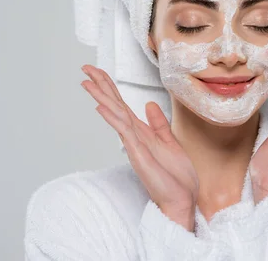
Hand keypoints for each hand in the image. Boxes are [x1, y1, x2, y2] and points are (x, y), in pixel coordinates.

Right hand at [80, 65, 198, 230]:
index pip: (121, 104)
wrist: (182, 200)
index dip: (109, 87)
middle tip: (84, 68)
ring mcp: (134, 145)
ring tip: (87, 82)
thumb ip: (159, 124)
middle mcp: (134, 136)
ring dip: (101, 98)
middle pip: (114, 105)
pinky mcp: (138, 154)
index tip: (97, 72)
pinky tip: (101, 107)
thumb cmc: (176, 177)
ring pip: (115, 115)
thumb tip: (149, 105)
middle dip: (100, 86)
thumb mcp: (170, 143)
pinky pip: (124, 132)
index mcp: (141, 132)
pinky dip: (113, 118)